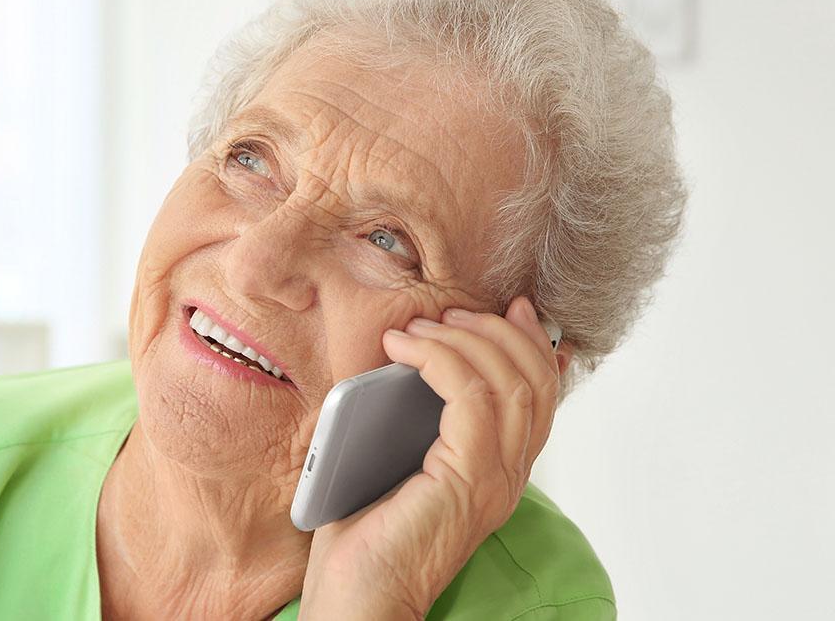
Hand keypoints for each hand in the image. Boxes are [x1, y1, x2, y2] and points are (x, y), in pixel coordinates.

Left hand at [298, 296, 565, 619]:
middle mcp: (508, 475)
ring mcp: (493, 479)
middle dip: (497, 331)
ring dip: (463, 339)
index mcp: (498, 471)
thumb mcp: (396, 460)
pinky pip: (470, 396)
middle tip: (449, 314)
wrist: (357, 599)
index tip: (508, 306)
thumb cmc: (364, 538)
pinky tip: (406, 349)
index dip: (530, 343)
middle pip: (534, 380)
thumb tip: (401, 360)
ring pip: (509, 381)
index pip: (541, 395)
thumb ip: (414, 417)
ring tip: (418, 329)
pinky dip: (439, 358)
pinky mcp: (466, 478)